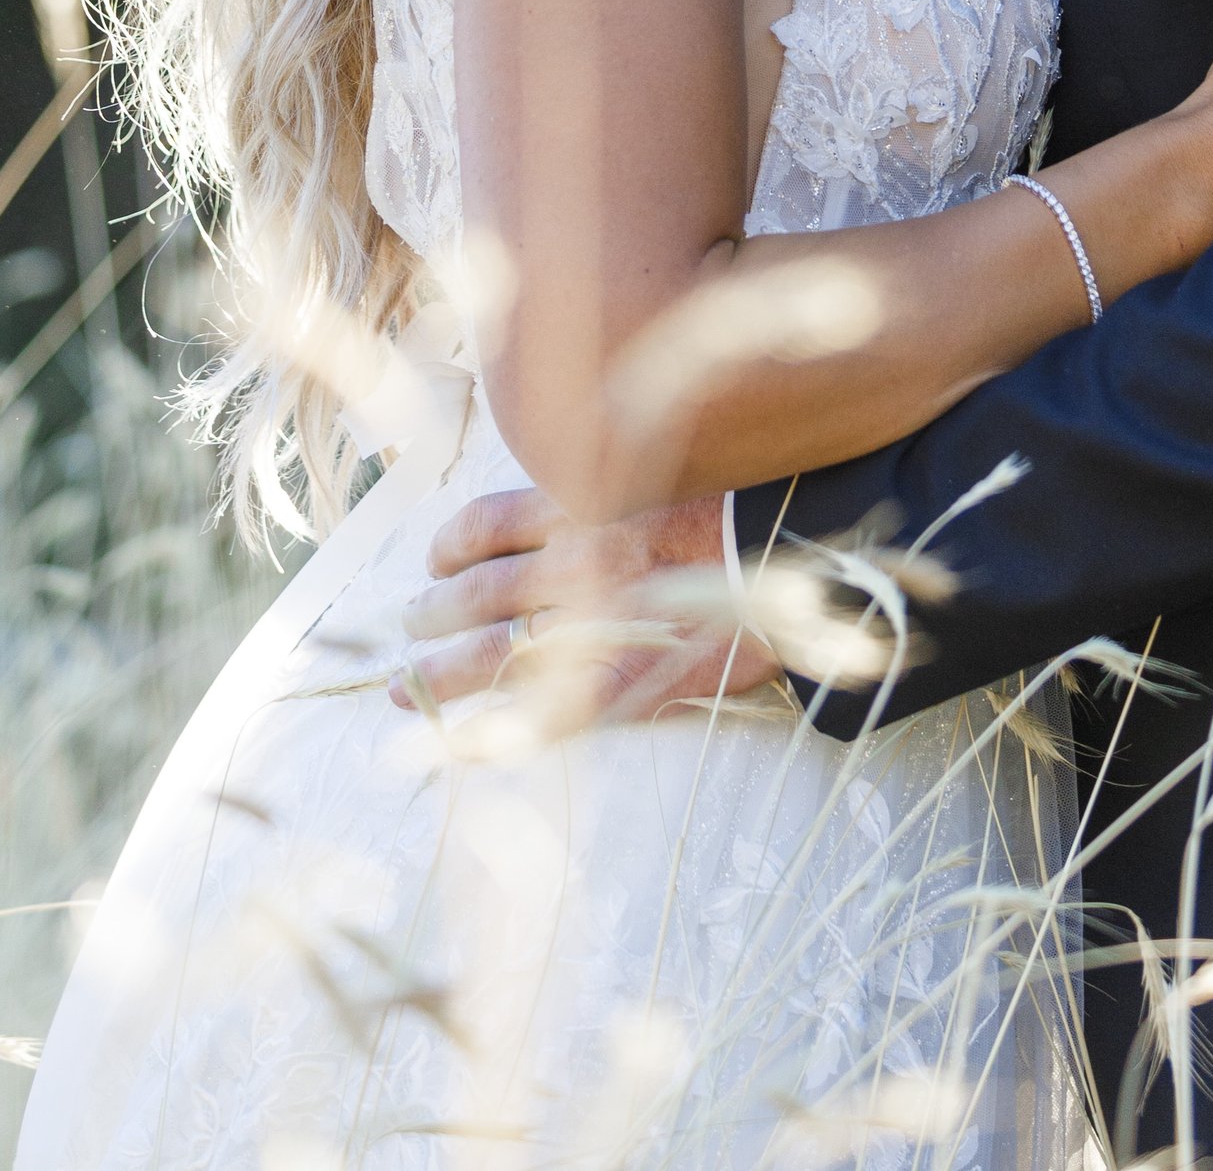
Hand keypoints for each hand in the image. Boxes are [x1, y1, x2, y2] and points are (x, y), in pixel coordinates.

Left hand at [396, 486, 780, 724]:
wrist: (807, 550)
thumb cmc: (751, 502)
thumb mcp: (677, 465)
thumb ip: (622, 478)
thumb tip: (578, 477)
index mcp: (586, 504)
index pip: (490, 522)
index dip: (454, 543)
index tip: (437, 559)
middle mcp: (575, 561)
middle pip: (479, 590)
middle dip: (434, 612)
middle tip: (410, 626)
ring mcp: (595, 625)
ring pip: (492, 650)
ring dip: (439, 672)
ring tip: (405, 686)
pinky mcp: (621, 683)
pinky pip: (540, 718)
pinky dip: (492, 736)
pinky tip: (457, 748)